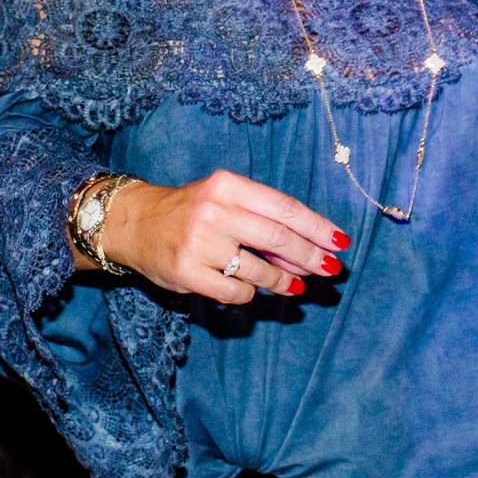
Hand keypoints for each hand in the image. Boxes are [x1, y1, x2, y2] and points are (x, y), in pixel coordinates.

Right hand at [103, 170, 351, 304]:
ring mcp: (200, 243)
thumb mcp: (225, 200)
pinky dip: (249, 292)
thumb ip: (262, 219)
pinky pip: (235, 291)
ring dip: (283, 280)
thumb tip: (309, 252)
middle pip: (277, 237)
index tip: (341, 242)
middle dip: (309, 257)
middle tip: (329, 270)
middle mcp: (215, 211)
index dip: (317, 227)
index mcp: (228, 185)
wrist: (136, 223)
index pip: (284, 208)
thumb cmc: (192, 211)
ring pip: (259, 269)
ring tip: (295, 285)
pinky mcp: (188, 272)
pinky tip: (251, 287)